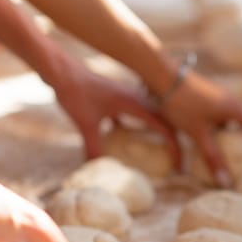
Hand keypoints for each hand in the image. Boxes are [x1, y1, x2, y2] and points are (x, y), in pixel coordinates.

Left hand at [48, 52, 181, 165]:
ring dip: (161, 132)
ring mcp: (129, 96)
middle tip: (176, 163)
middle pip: (166, 121)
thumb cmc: (76, 93)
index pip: (165, 128)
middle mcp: (138, 98)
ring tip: (162, 151)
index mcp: (136, 103)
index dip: (175, 148)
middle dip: (174, 142)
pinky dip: (141, 127)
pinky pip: (137, 113)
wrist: (63, 72)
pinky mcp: (119, 97)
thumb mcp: (85, 124)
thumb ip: (93, 147)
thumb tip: (97, 170)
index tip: (177, 166)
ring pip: (154, 116)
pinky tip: (132, 139)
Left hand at [161, 70, 241, 186]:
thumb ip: (213, 158)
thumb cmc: (181, 104)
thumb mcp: (198, 134)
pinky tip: (211, 141)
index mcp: (236, 109)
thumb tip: (226, 183)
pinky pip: (224, 117)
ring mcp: (221, 98)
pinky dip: (224, 131)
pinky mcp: (210, 98)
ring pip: (238, 120)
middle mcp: (233, 102)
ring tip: (232, 155)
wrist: (163, 76)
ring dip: (238, 137)